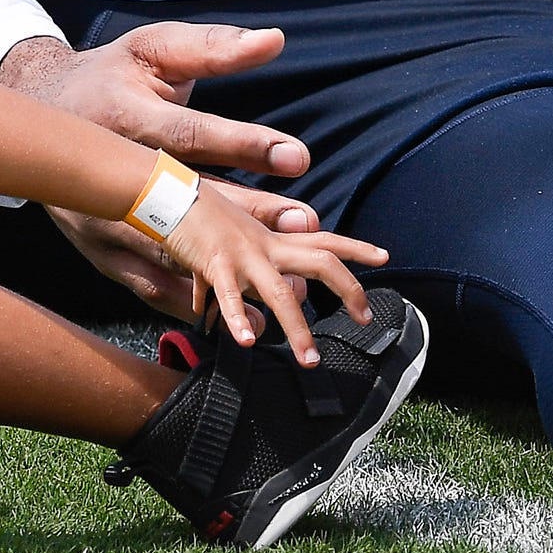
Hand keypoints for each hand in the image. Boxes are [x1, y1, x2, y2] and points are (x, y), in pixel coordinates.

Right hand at [0, 24, 316, 314]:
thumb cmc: (107, 75)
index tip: (296, 157)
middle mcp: (108, 174)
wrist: (39, 113)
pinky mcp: (99, 252)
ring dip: (228, 266)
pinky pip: (148, 283)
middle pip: (185, 199)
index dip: (242, 145)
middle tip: (304, 222)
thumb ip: (211, 47)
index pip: (189, 135)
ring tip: (286, 279)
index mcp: (122, 116)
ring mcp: (100, 219)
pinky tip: (235, 314)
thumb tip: (273, 40)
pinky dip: (192, 301)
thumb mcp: (153, 47)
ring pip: (170, 249)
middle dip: (249, 212)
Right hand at [162, 177, 386, 364]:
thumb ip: (248, 278)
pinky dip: (239, 321)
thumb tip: (253, 316)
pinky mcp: (216, 264)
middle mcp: (266, 245)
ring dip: (299, 329)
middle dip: (349, 289)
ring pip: (282, 294)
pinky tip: (247, 342)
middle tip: (366, 317)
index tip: (385, 255)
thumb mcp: (233, 244)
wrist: (168, 192)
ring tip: (310, 360)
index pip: (325, 240)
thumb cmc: (198, 217)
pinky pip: (231, 298)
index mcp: (272, 238)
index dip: (356, 248)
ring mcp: (244, 256)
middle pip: (321, 263)